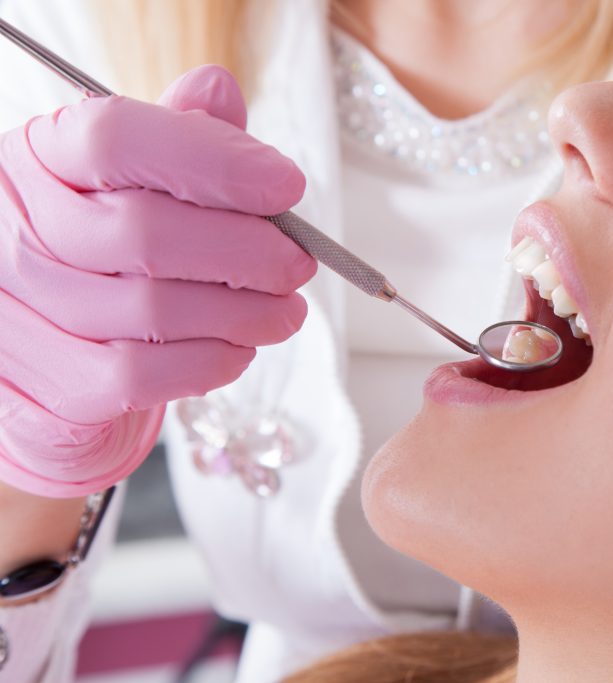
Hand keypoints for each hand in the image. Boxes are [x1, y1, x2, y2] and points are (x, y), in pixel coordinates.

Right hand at [0, 66, 315, 496]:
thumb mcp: (130, 184)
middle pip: (147, 232)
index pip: (118, 138)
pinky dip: (212, 360)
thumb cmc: (101, 258)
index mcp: (39, 160)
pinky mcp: (47, 382)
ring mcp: (21, 310)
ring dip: (246, 312)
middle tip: (299, 264)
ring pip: (155, 308)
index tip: (286, 187)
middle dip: (250, 251)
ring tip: (284, 311)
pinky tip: (237, 347)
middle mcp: (16, 229)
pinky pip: (145, 372)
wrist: (47, 356)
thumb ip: (177, 140)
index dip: (216, 160)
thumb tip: (216, 89)